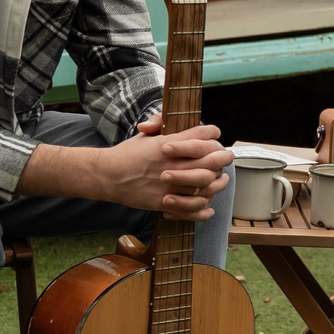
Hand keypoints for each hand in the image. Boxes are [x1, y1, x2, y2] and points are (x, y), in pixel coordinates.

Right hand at [24, 119, 230, 219]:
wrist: (107, 175)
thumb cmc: (128, 153)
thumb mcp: (146, 134)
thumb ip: (164, 124)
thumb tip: (181, 123)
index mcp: (169, 143)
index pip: (204, 135)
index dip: (213, 135)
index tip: (215, 138)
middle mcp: (172, 163)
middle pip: (212, 159)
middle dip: (223, 158)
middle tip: (225, 158)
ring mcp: (169, 184)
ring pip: (206, 184)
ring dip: (217, 183)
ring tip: (220, 181)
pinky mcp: (164, 202)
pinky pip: (191, 208)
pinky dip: (203, 209)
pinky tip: (208, 207)